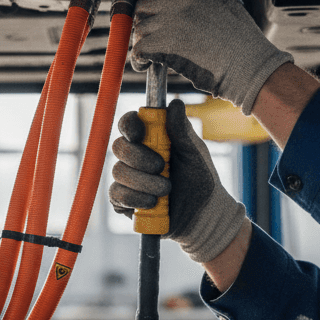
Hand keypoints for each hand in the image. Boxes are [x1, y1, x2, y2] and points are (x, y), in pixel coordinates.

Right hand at [109, 99, 245, 264]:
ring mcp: (126, 179)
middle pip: (119, 147)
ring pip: (118, 172)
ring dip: (144, 181)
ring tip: (166, 190)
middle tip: (162, 167)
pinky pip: (117, 194)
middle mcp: (135, 157)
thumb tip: (174, 103)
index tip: (138, 133)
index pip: (129, 124)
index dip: (128, 125)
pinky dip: (136, 198)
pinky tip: (153, 203)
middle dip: (140, 158)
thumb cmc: (200, 181)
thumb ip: (182, 131)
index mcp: (151, 140)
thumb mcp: (194, 154)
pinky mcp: (122, 201)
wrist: (202, 216)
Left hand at [132, 0, 292, 114]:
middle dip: (142, 19)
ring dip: (142, 41)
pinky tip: (145, 63)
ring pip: (140, 27)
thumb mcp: (225, 5)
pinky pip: (139, 47)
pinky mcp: (168, 40)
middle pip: (143, 3)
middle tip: (147, 33)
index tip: (146, 6)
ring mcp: (174, 18)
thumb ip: (201, 1)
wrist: (249, 63)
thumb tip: (181, 8)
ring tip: (150, 52)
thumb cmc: (243, 42)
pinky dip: (138, 58)